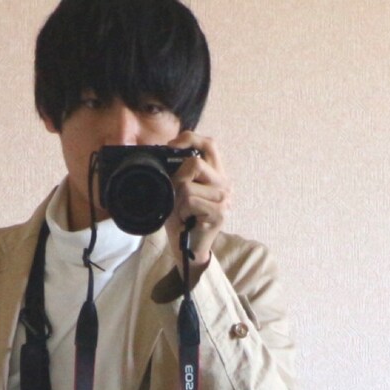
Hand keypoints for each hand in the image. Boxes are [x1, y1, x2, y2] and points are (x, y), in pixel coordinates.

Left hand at [164, 131, 231, 273]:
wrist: (188, 250)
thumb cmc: (182, 220)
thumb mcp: (177, 190)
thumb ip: (178, 171)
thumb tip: (166, 151)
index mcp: (216, 174)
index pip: (209, 143)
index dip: (189, 139)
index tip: (171, 146)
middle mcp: (224, 183)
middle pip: (195, 163)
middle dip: (177, 179)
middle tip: (175, 195)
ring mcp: (224, 198)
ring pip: (188, 185)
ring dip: (178, 200)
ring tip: (182, 212)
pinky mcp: (220, 213)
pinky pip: (191, 201)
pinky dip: (182, 211)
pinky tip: (187, 220)